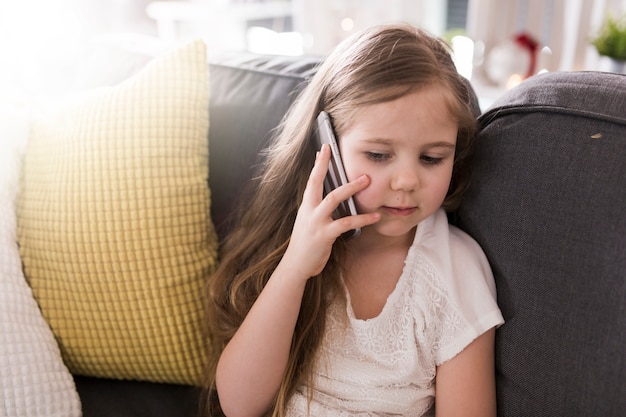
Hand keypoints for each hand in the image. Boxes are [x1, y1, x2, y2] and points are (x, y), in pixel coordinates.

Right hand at [279, 144, 379, 280]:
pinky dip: (362, 219)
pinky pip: (346, 223)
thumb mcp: (308, 223)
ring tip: (366, 180)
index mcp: (306, 207)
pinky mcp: (324, 235)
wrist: (296, 265)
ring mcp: (316, 222)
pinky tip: (374, 216)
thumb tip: (332, 199)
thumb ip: (318, 210)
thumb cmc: (305, 245)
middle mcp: (309, 211)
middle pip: (317, 183)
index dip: (318, 164)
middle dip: (327, 166)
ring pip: (333, 199)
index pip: (311, 180)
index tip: (324, 149)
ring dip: (351, 188)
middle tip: (338, 153)